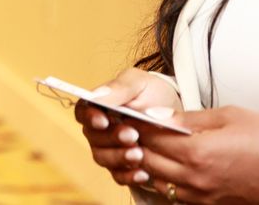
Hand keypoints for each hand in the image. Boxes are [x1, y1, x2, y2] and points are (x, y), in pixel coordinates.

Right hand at [75, 67, 182, 188]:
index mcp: (97, 106)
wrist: (176, 116)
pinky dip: (129, 176)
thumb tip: (97, 95)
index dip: (89, 118)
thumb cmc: (152, 93)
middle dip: (112, 138)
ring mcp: (110, 150)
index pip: (82, 112)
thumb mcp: (138, 82)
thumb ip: (119, 88)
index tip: (103, 121)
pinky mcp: (124, 167)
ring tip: (139, 154)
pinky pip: (119, 176)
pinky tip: (143, 174)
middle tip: (133, 136)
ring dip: (119, 158)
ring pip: (104, 158)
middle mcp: (99, 130)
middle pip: (93, 138)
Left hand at [135, 105, 258, 203]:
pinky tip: (166, 166)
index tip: (126, 114)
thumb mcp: (228, 116)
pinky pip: (175, 195)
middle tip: (128, 128)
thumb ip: (187, 118)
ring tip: (144, 145)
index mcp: (197, 153)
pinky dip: (165, 180)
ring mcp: (203, 195)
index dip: (135, 124)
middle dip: (135, 143)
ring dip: (147, 163)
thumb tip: (154, 115)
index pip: (150, 138)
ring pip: (158, 181)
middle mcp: (195, 178)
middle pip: (148, 160)